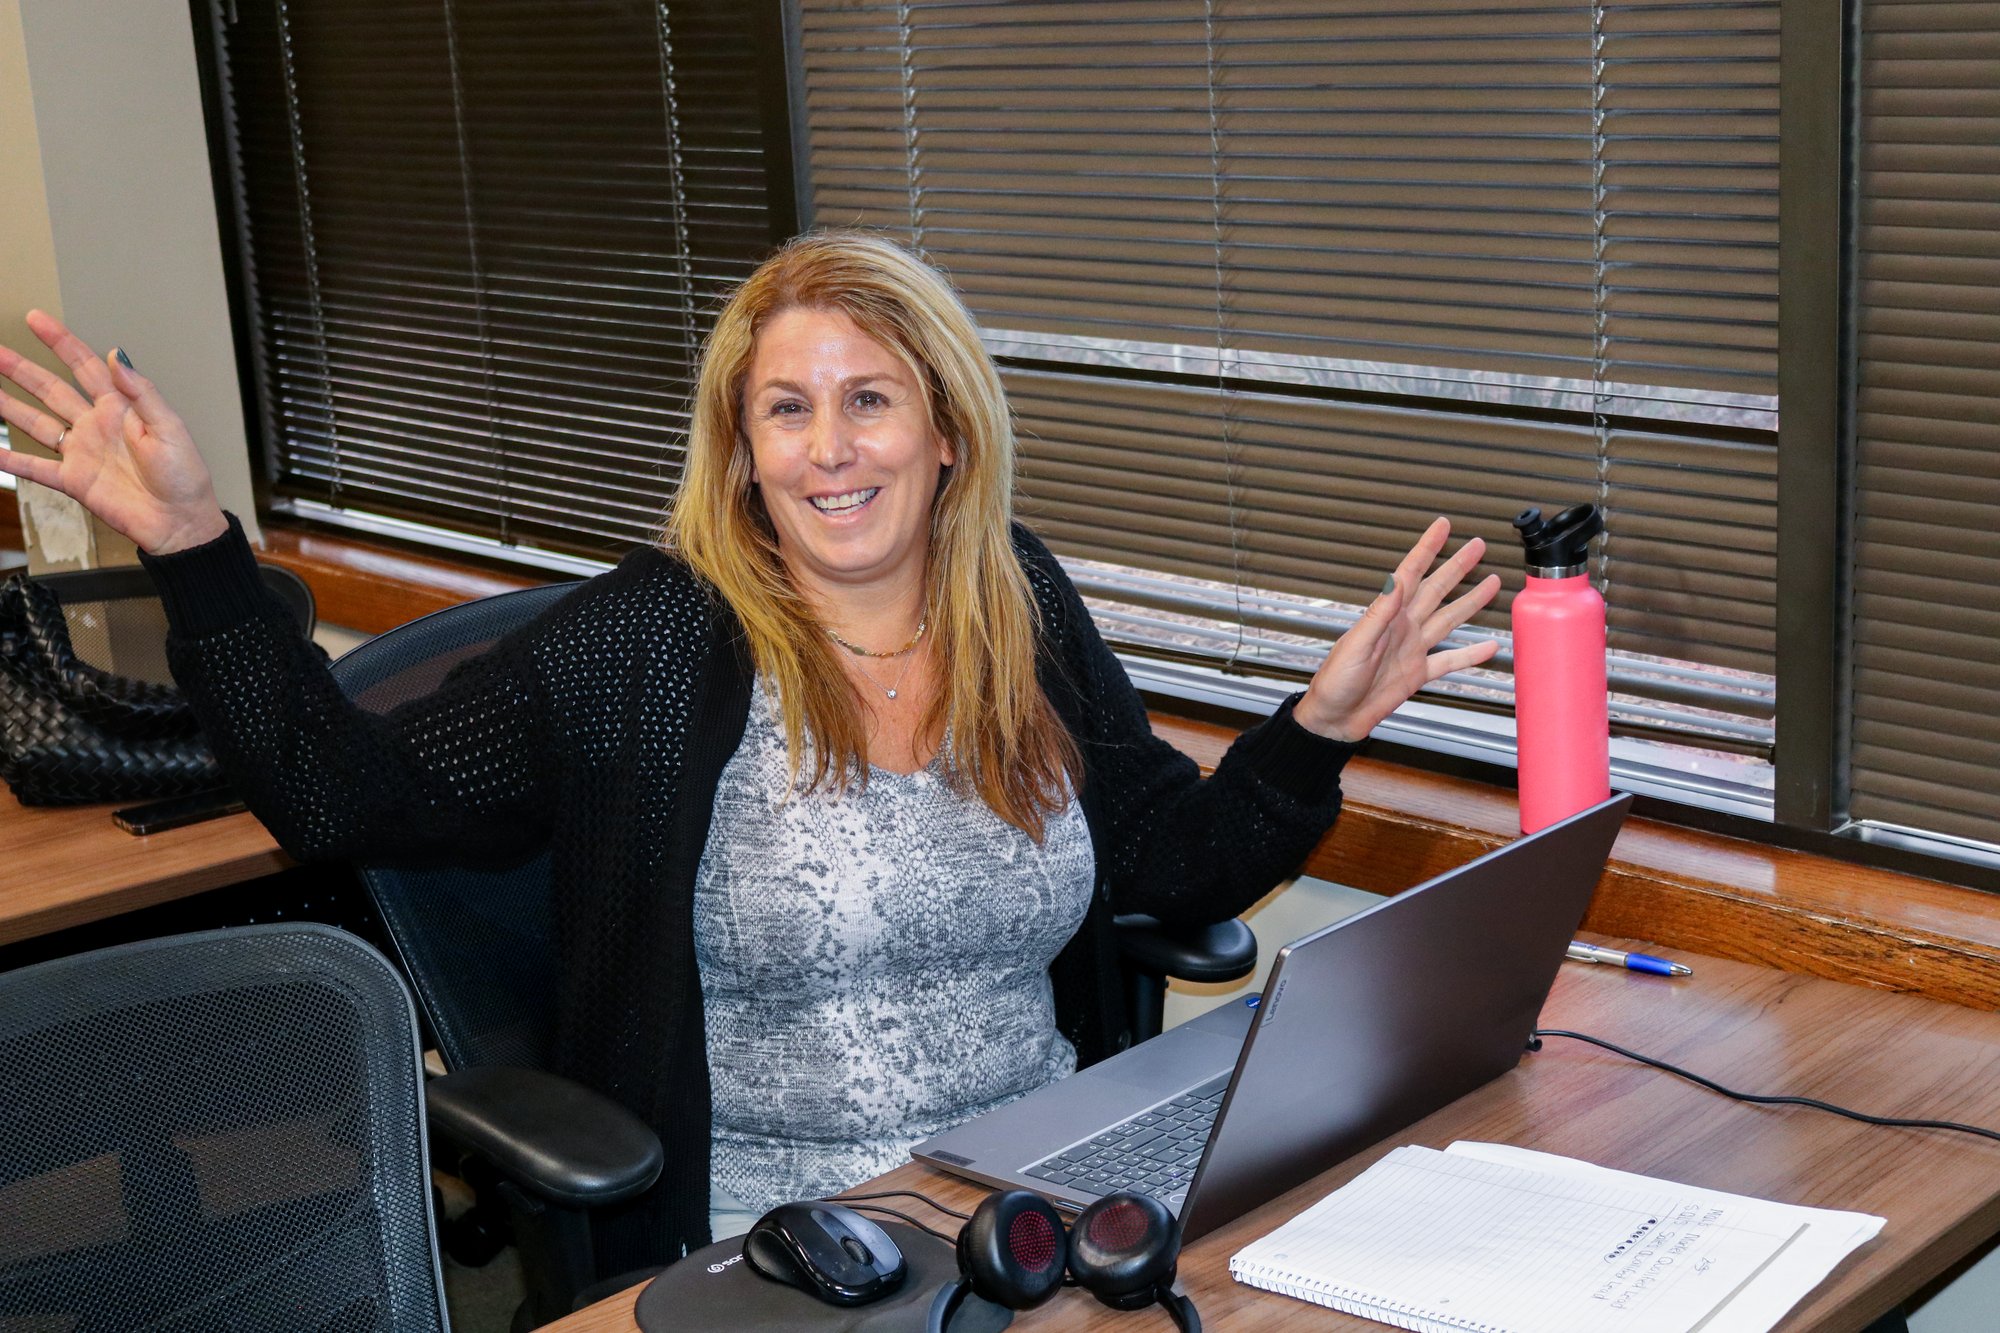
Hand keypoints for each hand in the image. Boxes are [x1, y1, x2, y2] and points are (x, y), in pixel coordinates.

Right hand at [0, 310, 226, 554]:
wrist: (180, 522)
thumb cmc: (185, 477)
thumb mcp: (170, 428)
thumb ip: (141, 391)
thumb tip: (117, 354)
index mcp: (122, 408)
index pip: (85, 366)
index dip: (61, 342)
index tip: (36, 320)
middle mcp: (97, 425)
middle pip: (51, 389)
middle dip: (22, 369)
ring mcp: (83, 452)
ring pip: (37, 422)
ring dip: (9, 406)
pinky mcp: (75, 481)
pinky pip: (37, 468)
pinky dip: (13, 461)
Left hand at [1292, 517, 1501, 742]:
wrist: (1335, 719)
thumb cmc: (1335, 682)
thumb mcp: (1356, 646)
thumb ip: (1378, 615)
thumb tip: (1395, 582)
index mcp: (1386, 616)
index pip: (1410, 573)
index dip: (1426, 549)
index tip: (1442, 526)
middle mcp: (1402, 627)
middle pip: (1436, 590)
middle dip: (1457, 566)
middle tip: (1477, 546)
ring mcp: (1413, 649)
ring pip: (1449, 619)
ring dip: (1470, 602)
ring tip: (1492, 583)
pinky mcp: (1418, 674)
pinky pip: (1450, 661)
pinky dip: (1471, 655)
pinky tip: (1490, 646)